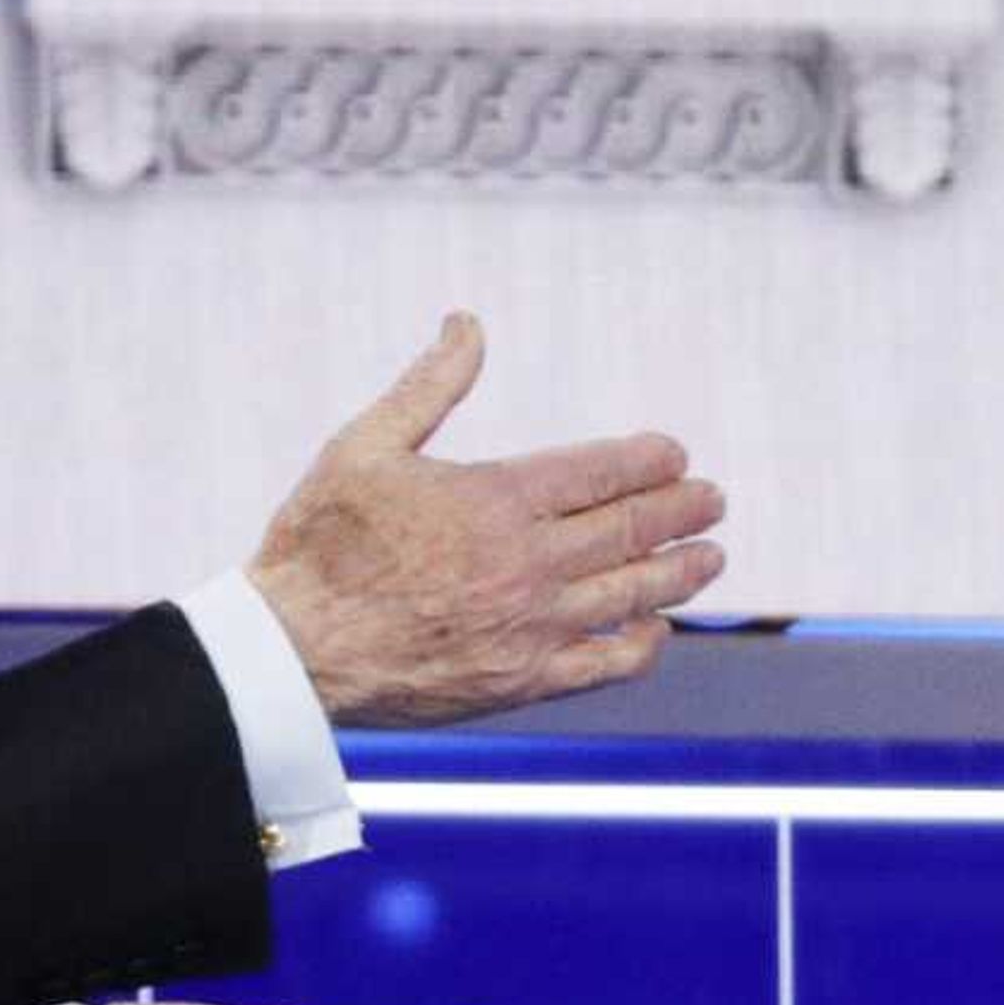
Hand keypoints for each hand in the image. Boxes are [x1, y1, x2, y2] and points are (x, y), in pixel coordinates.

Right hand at [248, 312, 726, 725]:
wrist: (290, 653)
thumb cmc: (319, 542)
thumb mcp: (365, 445)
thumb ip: (430, 385)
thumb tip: (468, 322)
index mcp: (496, 498)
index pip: (604, 472)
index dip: (649, 460)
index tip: (675, 455)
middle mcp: (528, 563)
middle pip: (633, 529)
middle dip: (683, 510)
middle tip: (713, 500)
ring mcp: (531, 627)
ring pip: (634, 594)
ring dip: (681, 572)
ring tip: (709, 557)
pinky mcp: (522, 682)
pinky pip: (607, 664)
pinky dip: (643, 644)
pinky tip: (657, 630)